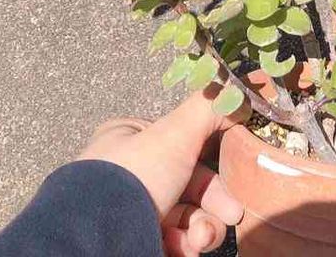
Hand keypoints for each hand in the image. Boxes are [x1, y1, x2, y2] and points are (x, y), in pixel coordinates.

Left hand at [79, 90, 245, 256]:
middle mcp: (131, 176)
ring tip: (200, 239)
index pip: (186, 149)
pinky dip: (184, 246)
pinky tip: (185, 249)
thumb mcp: (176, 132)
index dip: (214, 166)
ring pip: (184, 218)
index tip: (235, 180)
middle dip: (213, 205)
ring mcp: (131, 212)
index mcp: (133, 141)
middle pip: (190, 188)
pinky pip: (171, 242)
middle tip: (230, 216)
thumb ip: (209, 109)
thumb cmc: (133, 178)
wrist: (99, 237)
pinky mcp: (135, 241)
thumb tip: (236, 93)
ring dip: (203, 229)